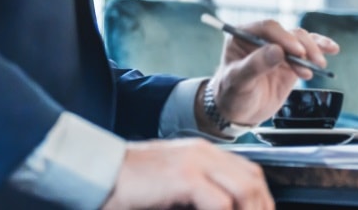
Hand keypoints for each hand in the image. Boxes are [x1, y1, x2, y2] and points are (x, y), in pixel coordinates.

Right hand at [102, 138, 272, 209]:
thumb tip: (220, 206)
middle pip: (252, 179)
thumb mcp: (169, 187)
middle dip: (261, 206)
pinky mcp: (185, 176)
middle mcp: (204, 153)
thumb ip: (196, 194)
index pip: (248, 172)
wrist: (95, 172)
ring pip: (244, 189)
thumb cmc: (126, 185)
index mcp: (202, 153)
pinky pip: (221, 203)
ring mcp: (196, 162)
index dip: (260, 199)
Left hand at [207, 20, 338, 127]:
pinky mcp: (291, 60)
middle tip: (310, 61)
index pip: (267, 28)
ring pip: (300, 40)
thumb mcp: (239, 82)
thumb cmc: (232, 95)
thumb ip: (255, 65)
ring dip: (313, 50)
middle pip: (288, 33)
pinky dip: (320, 48)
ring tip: (319, 65)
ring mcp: (278, 48)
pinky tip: (332, 49)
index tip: (296, 51)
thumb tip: (277, 50)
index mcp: (243, 36)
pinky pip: (307, 50)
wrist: (240, 112)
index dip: (283, 37)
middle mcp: (262, 38)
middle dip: (303, 46)